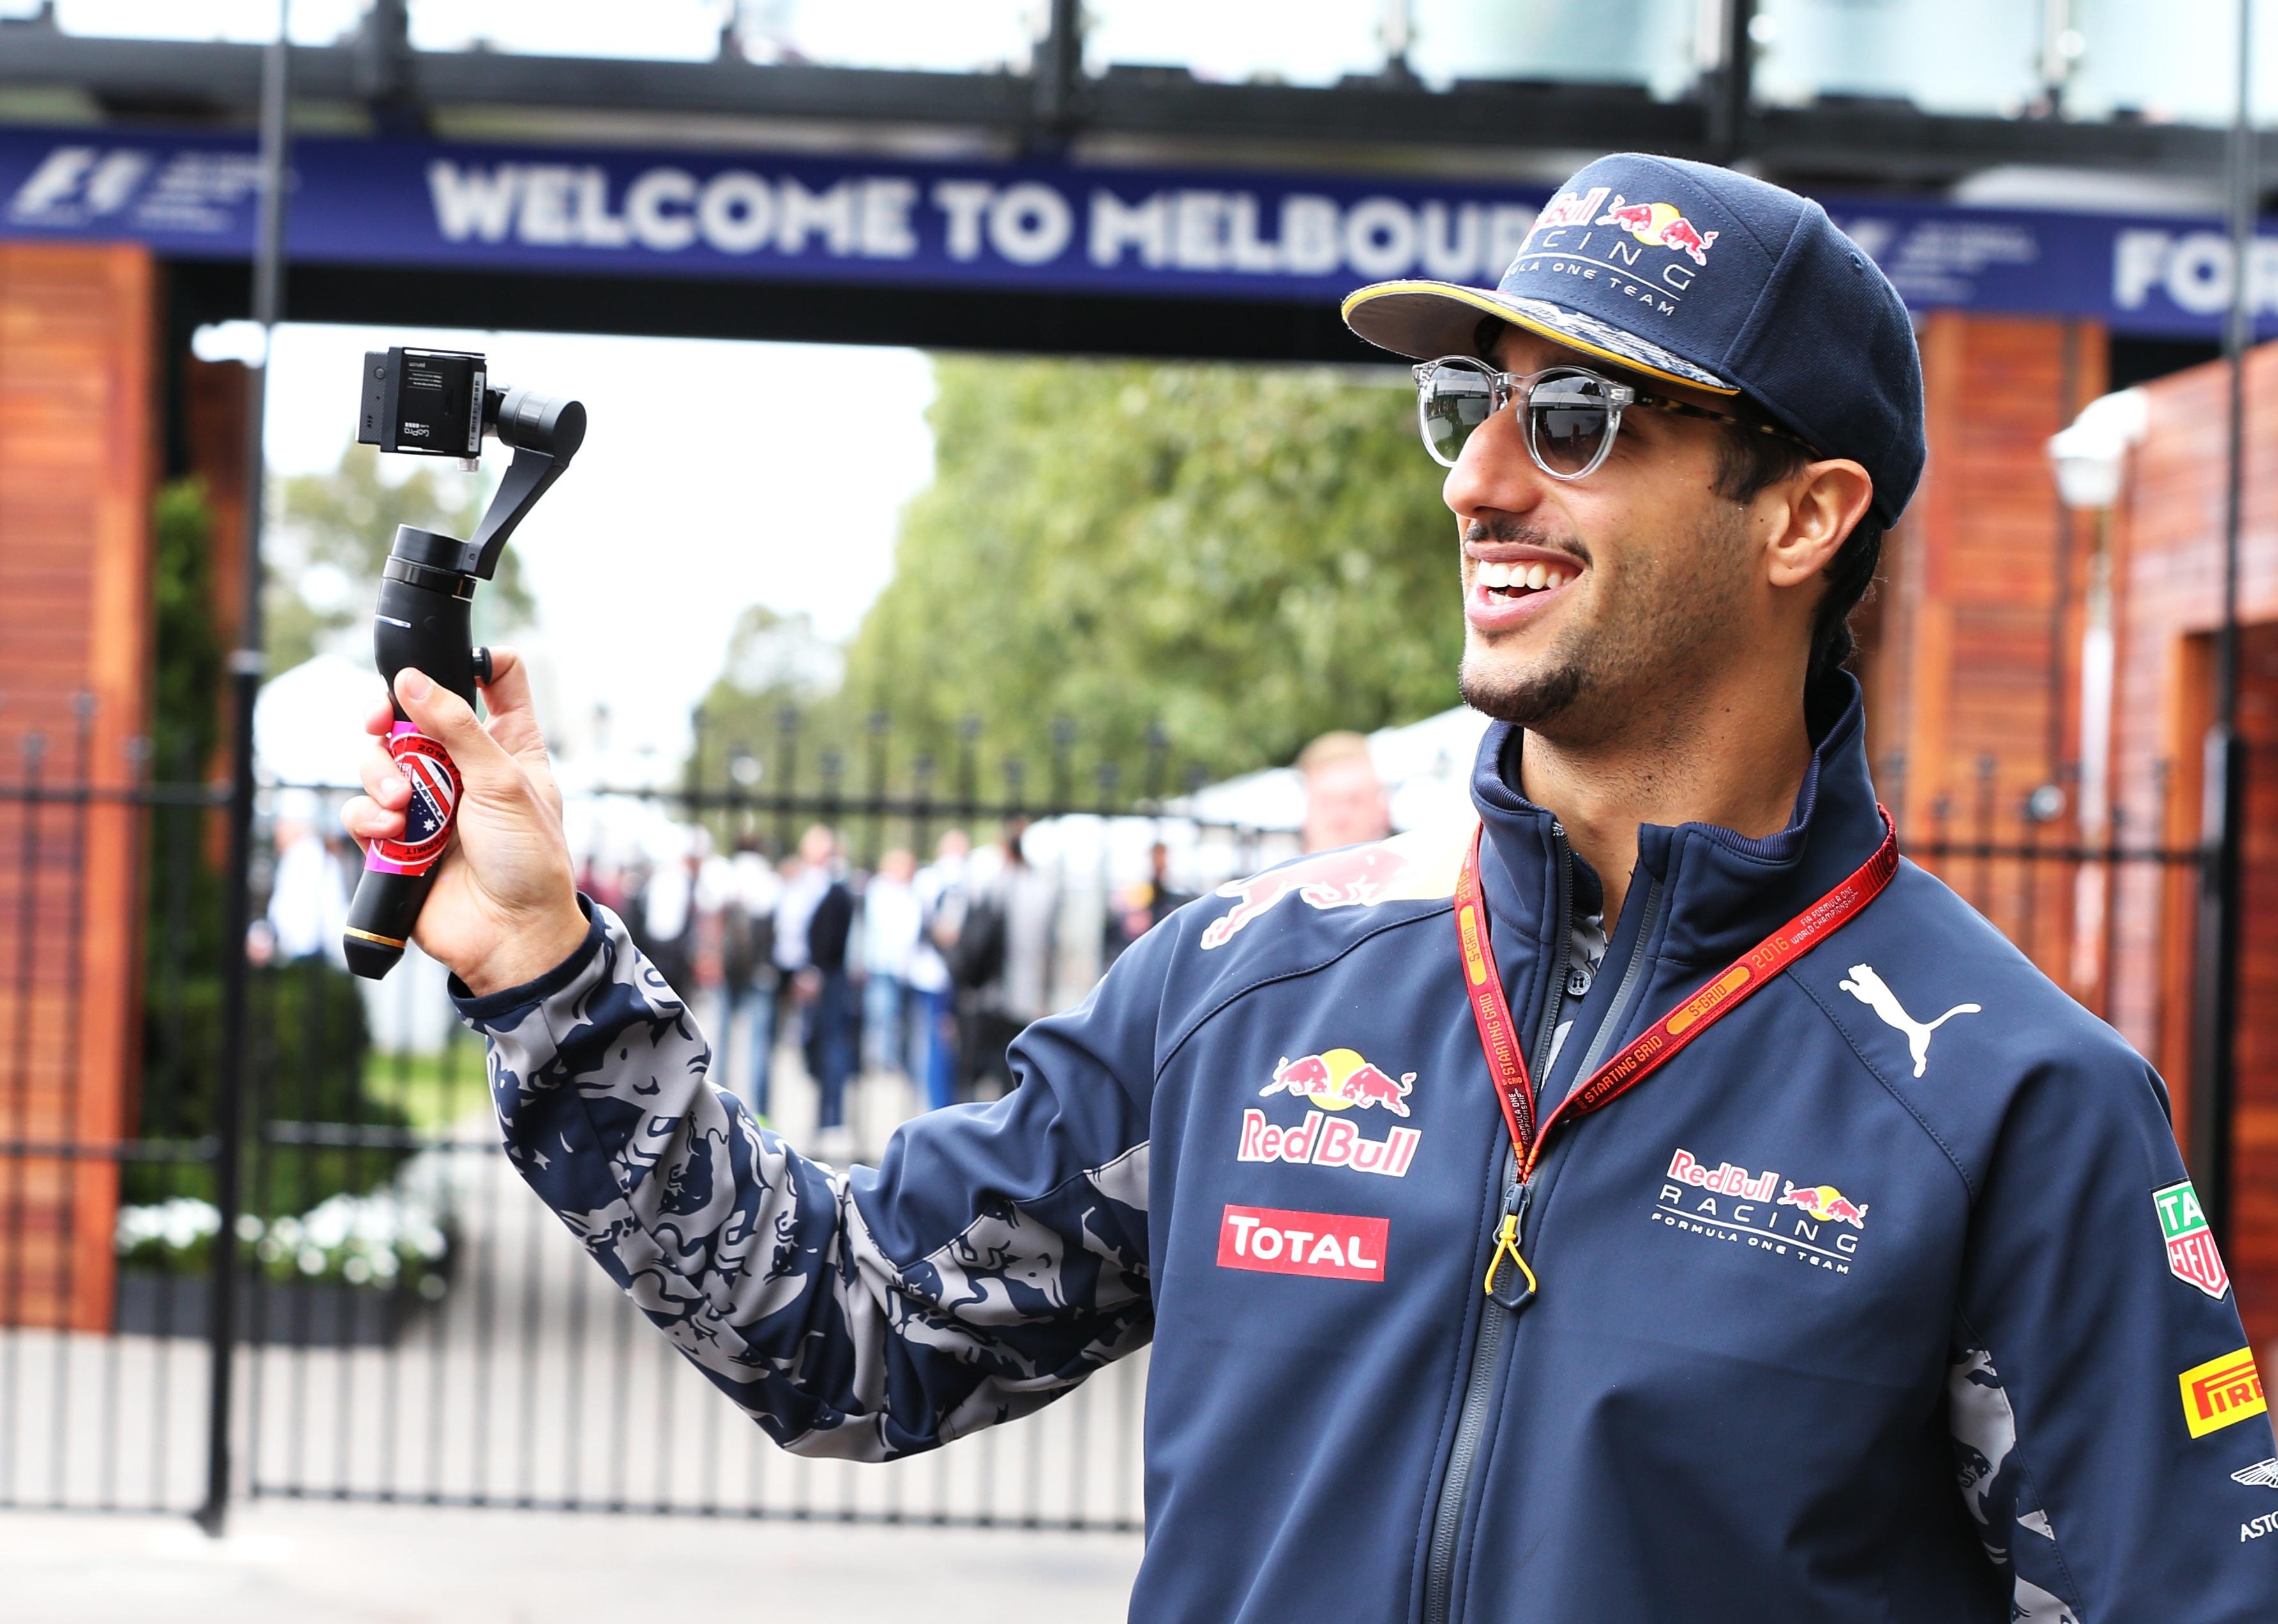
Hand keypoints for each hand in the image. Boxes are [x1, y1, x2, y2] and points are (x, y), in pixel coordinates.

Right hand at [340, 649, 588, 996]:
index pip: (496, 679)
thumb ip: (457, 727)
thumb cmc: (528, 859)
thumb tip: (411, 680)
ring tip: (401, 803)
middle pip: (412, 715)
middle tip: (381, 724)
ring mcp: (427, 802)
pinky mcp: (396, 839)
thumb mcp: (504, 781)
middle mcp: (463, 767)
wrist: (511, 934)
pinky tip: (390, 831)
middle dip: (389, 716)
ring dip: (378, 773)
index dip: (474, 662)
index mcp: (507, 744)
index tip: (446, 664)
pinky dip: (368, 816)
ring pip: (378, 760)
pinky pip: (361, 810)